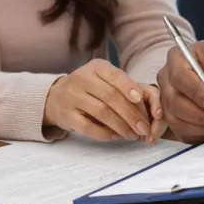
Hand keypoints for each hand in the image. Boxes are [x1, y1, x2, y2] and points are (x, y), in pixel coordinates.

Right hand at [43, 59, 164, 143]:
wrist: (56, 97)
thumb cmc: (89, 88)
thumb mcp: (103, 79)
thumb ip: (123, 87)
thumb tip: (147, 106)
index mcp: (96, 67)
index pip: (114, 75)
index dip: (128, 87)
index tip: (141, 99)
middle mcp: (82, 79)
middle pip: (111, 96)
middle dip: (131, 114)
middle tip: (144, 128)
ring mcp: (72, 97)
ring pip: (101, 112)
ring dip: (121, 126)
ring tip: (133, 135)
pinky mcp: (67, 116)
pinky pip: (88, 127)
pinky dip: (105, 134)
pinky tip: (116, 136)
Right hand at [156, 41, 203, 143]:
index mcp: (177, 57)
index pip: (179, 77)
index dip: (197, 93)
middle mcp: (166, 78)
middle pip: (173, 101)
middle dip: (200, 115)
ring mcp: (166, 99)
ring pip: (175, 120)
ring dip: (201, 127)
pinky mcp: (172, 117)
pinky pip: (181, 132)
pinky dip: (199, 134)